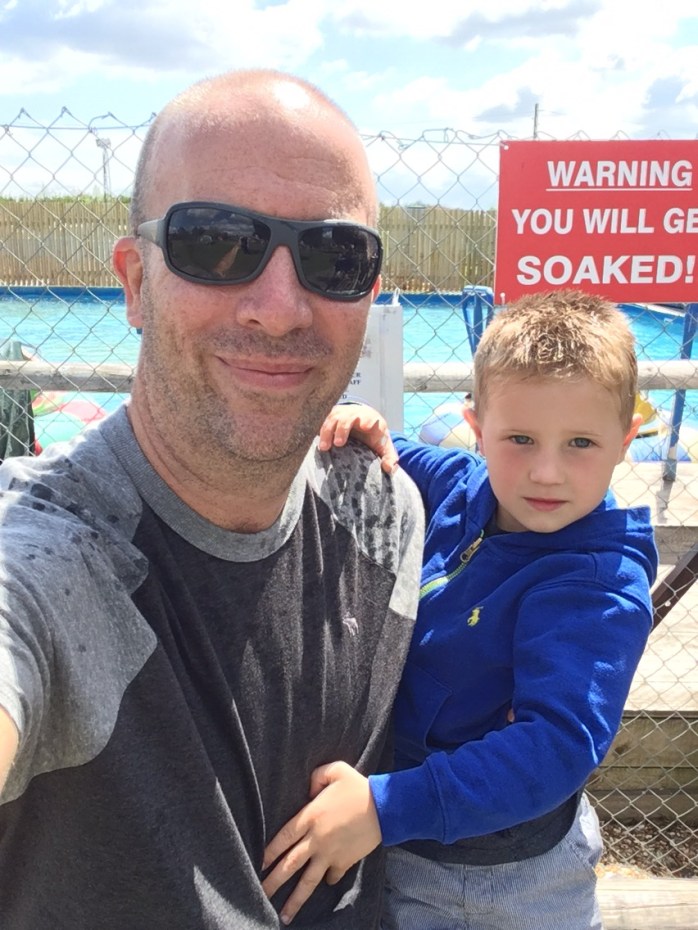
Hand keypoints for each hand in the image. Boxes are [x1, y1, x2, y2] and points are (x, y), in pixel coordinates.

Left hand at [262, 761, 381, 923]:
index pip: (283, 838)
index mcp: (310, 817)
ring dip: (295, 899)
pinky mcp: (345, 862)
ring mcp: (330, 854)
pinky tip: (325, 884)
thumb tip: (308, 789)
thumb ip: (316, 776)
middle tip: (260, 895)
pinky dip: (327, 880)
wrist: (384, 807)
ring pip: (308, 880)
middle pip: (289, 865)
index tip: (258, 865)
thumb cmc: (358, 787)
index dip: (269, 852)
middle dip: (273, 882)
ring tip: (283, 916)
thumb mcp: (335, 770)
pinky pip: (332, 876)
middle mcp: (316, 839)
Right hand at [318, 404, 397, 474]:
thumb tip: (389, 469)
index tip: (365, 426)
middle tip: (339, 443)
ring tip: (325, 448)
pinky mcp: (333, 416)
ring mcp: (344, 413)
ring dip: (328, 432)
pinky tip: (320, 444)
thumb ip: (389, 457)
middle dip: (343, 429)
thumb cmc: (374, 435)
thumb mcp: (384, 445)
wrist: (365, 420)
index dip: (368, 421)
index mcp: (373, 420)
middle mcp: (357, 414)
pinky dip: (322, 432)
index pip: (370, 418)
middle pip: (349, 417)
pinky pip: (325, 421)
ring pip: (334, 418)